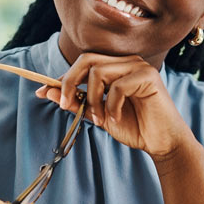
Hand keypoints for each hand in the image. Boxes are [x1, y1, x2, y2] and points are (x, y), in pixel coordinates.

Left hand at [35, 53, 195, 160]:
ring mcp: (138, 66)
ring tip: (101, 119)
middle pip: (87, 59)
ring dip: (93, 99)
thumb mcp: (98, 114)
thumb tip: (47, 91)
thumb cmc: (134, 127)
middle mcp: (126, 62)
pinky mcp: (148, 76)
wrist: (162, 143)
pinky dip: (112, 105)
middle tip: (64, 105)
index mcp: (115, 67)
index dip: (61, 78)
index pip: (82, 63)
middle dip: (69, 82)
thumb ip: (77, 101)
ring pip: (99, 71)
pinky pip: (117, 86)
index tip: (41, 92)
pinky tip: (116, 118)